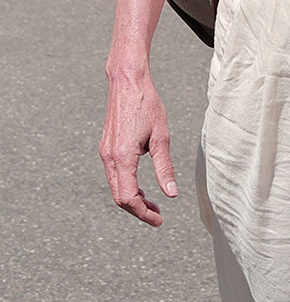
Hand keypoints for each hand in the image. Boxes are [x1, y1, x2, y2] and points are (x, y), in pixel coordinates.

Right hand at [99, 69, 177, 226]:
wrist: (127, 81)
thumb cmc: (146, 104)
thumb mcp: (161, 136)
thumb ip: (164, 167)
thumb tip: (171, 193)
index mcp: (122, 157)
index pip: (128, 197)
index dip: (143, 213)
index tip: (159, 219)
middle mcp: (109, 157)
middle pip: (119, 196)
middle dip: (138, 209)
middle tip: (158, 214)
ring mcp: (105, 152)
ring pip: (115, 187)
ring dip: (132, 198)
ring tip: (153, 202)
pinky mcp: (106, 147)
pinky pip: (114, 175)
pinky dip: (127, 185)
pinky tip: (142, 184)